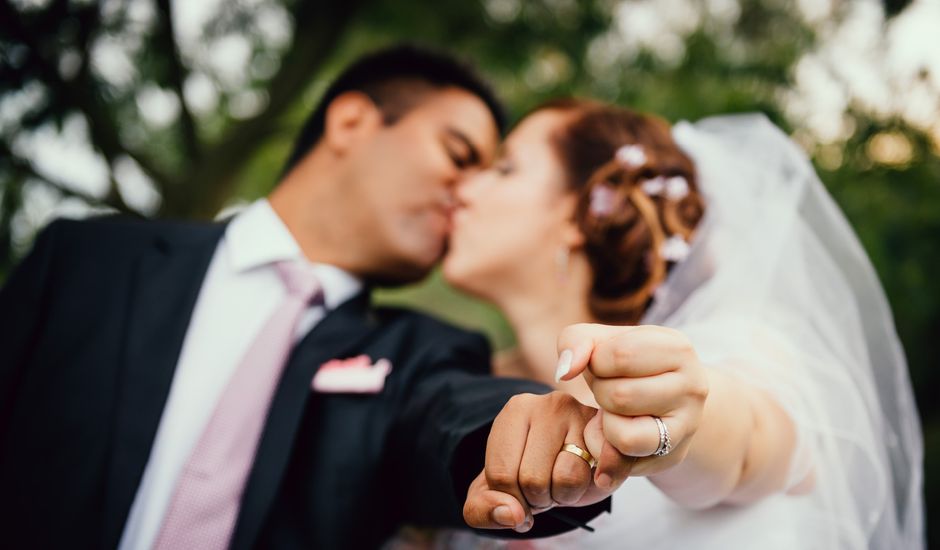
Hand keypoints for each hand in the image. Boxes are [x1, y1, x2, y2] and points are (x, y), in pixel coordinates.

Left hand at [462, 391, 632, 531]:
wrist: (566, 458)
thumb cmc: (525, 471)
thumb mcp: (491, 491)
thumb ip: (482, 508)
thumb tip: (512, 515)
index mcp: (514, 411)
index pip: (502, 476)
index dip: (511, 500)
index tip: (519, 490)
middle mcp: (549, 404)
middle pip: (533, 480)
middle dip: (539, 498)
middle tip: (544, 484)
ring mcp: (583, 414)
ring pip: (568, 480)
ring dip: (566, 495)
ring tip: (563, 478)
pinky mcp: (611, 433)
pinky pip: (606, 470)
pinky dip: (599, 484)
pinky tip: (594, 477)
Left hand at [557, 324, 708, 478]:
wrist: (660, 399)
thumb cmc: (625, 366)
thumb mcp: (600, 342)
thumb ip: (575, 342)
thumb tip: (565, 371)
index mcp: (677, 348)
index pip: (620, 355)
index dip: (596, 362)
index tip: (604, 364)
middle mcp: (693, 386)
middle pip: (618, 396)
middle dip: (600, 393)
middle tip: (609, 389)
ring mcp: (687, 425)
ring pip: (623, 434)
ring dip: (604, 422)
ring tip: (613, 410)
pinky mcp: (672, 455)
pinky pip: (623, 459)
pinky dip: (606, 446)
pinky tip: (611, 433)